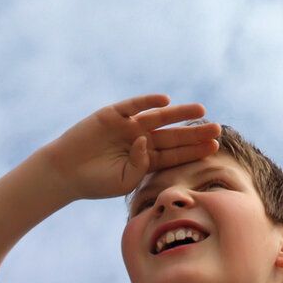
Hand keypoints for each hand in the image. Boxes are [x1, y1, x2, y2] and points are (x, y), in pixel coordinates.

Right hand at [46, 94, 220, 200]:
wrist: (65, 172)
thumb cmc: (96, 182)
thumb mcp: (124, 181)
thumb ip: (140, 166)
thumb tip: (147, 142)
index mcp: (147, 159)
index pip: (176, 153)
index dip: (194, 150)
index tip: (214, 147)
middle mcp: (141, 140)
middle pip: (174, 134)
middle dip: (195, 132)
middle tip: (217, 128)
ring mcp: (128, 126)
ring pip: (159, 117)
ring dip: (179, 113)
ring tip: (200, 109)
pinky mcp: (112, 115)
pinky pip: (133, 106)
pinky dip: (147, 102)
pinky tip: (164, 101)